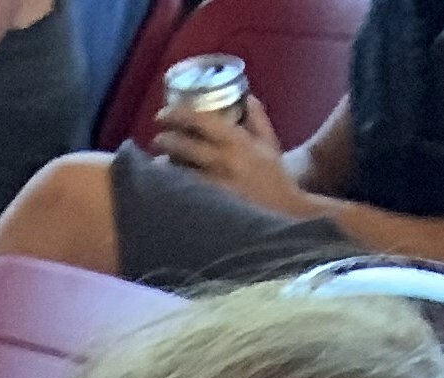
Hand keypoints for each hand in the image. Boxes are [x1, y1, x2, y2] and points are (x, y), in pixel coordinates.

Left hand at [150, 91, 305, 212]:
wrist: (286, 215)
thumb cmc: (276, 179)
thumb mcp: (270, 144)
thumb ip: (257, 119)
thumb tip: (246, 96)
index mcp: (236, 141)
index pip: (199, 120)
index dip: (176, 115)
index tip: (163, 115)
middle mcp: (223, 162)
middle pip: (182, 146)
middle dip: (164, 140)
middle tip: (157, 139)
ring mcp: (214, 187)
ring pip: (178, 172)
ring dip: (164, 166)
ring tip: (158, 164)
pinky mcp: (209, 209)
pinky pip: (183, 195)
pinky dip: (172, 188)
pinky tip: (166, 187)